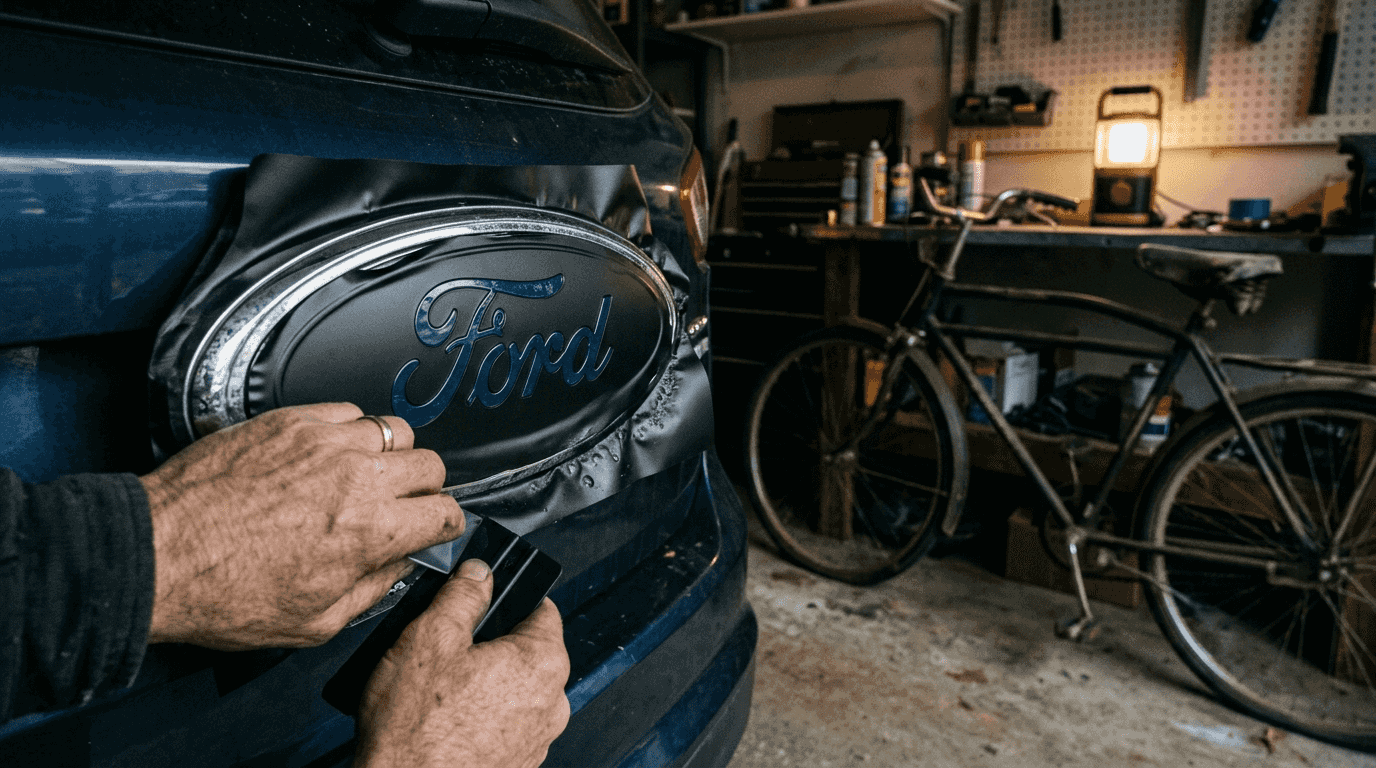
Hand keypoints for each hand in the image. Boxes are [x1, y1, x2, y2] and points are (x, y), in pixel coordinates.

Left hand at [140, 403, 463, 649]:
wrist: (158, 556)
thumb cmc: (224, 592)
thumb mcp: (314, 623)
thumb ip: (372, 590)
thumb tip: (398, 566)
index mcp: (370, 532)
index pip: (445, 511)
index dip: (445, 524)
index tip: (434, 527)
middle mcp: (356, 478)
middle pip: (430, 465)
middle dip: (425, 488)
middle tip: (402, 503)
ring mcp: (323, 442)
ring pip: (395, 430)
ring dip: (390, 455)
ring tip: (366, 474)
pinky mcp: (290, 421)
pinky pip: (347, 411)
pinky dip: (350, 431)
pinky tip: (329, 454)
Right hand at [355, 560, 570, 767]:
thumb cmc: (416, 729)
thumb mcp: (430, 637)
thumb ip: (463, 595)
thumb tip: (479, 572)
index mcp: (543, 662)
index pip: (542, 608)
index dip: (508, 597)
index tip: (483, 600)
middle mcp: (553, 703)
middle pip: (527, 650)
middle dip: (492, 644)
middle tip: (449, 650)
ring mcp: (538, 738)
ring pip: (516, 690)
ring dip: (486, 684)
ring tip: (442, 691)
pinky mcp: (519, 763)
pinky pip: (506, 725)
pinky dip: (483, 718)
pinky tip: (447, 721)